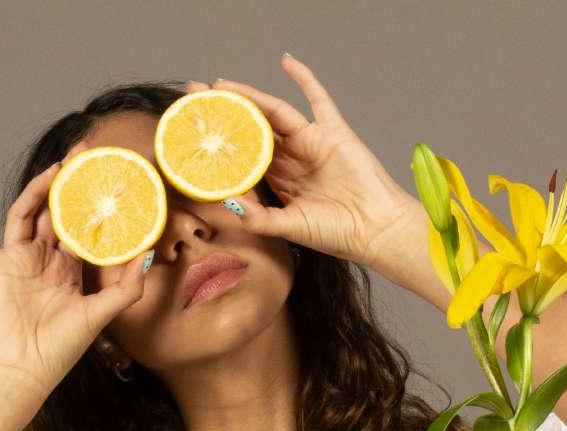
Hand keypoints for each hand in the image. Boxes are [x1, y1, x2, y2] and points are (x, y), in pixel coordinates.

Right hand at [0, 163, 150, 393]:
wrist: (23, 369)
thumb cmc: (59, 348)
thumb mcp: (100, 314)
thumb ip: (124, 289)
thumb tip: (146, 258)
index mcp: (67, 270)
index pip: (80, 228)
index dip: (91, 206)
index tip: (106, 183)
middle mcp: (43, 261)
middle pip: (54, 213)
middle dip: (68, 186)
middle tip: (84, 157)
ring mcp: (17, 261)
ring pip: (26, 214)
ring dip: (38, 189)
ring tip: (57, 167)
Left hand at [189, 54, 419, 270]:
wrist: (375, 229)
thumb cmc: (337, 233)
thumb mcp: (289, 227)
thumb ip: (259, 218)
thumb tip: (228, 204)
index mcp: (279, 181)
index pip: (241, 156)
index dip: (217, 143)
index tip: (191, 132)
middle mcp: (292, 159)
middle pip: (252, 129)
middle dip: (224, 113)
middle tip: (193, 97)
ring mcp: (311, 142)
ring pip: (274, 112)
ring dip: (248, 96)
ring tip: (220, 85)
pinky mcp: (333, 132)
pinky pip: (318, 99)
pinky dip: (304, 78)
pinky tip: (286, 61)